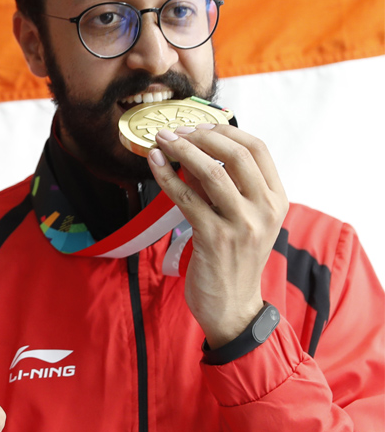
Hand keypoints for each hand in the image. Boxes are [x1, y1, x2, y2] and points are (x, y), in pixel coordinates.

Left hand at [148, 123, 287, 347]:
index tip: (199, 126)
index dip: (226, 131)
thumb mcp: (245, 220)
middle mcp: (264, 209)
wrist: (232, 305)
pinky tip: (153, 165)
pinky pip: (186, 198)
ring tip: (160, 141)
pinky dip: (167, 176)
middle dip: (200, 136)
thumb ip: (229, 188)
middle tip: (174, 131)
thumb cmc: (233, 260)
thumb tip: (195, 152)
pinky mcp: (214, 238)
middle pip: (235, 154)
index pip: (258, 149)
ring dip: (181, 151)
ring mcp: (241, 224)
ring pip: (210, 172)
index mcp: (277, 199)